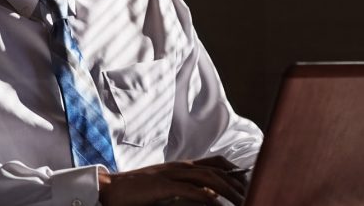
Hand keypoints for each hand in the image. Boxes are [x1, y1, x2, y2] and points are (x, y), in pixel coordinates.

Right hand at [98, 155, 246, 205]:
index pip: (214, 162)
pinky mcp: (162, 185)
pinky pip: (189, 189)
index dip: (234, 170)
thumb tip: (207, 195)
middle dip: (237, 182)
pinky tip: (216, 202)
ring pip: (207, 177)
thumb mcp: (164, 185)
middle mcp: (178, 166)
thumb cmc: (137, 190)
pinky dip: (205, 195)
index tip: (248, 181)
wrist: (111, 188)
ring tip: (242, 200)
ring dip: (227, 189)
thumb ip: (184, 186)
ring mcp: (171, 174)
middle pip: (216, 170)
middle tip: (252, 194)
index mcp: (180, 165)